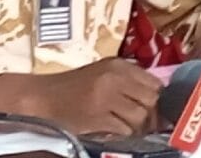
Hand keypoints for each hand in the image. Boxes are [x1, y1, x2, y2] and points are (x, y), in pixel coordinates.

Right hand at [0, 58, 162, 135]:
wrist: (41, 98)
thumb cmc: (73, 88)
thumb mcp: (103, 75)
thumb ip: (128, 82)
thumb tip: (158, 100)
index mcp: (119, 65)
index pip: (155, 83)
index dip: (160, 100)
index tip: (157, 111)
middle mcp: (115, 78)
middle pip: (151, 101)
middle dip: (152, 117)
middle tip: (146, 125)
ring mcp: (105, 97)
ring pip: (140, 117)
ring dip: (139, 128)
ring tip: (129, 130)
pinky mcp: (96, 116)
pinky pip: (124, 130)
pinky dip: (124, 135)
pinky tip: (116, 133)